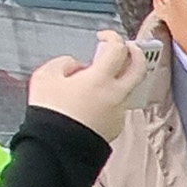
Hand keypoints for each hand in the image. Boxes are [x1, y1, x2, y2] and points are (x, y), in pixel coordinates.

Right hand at [27, 31, 145, 141]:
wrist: (56, 150)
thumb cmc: (49, 114)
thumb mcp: (46, 77)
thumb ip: (64, 64)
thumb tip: (77, 66)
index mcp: (101, 79)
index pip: (118, 48)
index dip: (113, 37)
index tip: (104, 36)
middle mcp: (116, 96)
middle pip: (140, 67)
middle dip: (135, 53)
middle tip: (125, 48)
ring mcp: (119, 113)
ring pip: (129, 88)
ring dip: (121, 77)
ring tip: (102, 77)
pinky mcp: (116, 127)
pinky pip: (118, 106)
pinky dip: (111, 97)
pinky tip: (94, 100)